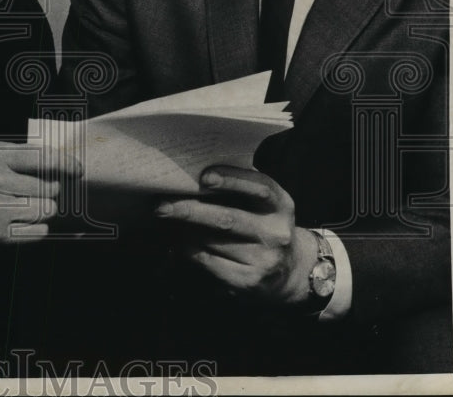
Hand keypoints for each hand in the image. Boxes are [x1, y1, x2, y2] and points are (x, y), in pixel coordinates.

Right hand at [0, 141, 80, 245]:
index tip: (77, 170)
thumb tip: (57, 161)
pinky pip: (39, 232)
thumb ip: (17, 154)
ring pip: (45, 210)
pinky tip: (24, 221)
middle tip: (40, 191)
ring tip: (28, 206)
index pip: (43, 158)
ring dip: (43, 208)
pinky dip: (37, 227)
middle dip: (50, 190)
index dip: (66, 164)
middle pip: (48, 188)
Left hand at [154, 165, 314, 306]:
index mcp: (281, 206)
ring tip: (163, 218)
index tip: (204, 177)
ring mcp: (263, 260)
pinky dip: (187, 249)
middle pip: (228, 219)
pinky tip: (175, 241)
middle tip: (161, 205)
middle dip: (190, 210)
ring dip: (182, 230)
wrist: (290, 272)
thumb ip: (239, 188)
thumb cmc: (263, 225)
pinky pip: (208, 261)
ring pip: (212, 241)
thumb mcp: (263, 205)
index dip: (233, 180)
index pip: (260, 188)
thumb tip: (192, 171)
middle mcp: (275, 233)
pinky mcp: (248, 281)